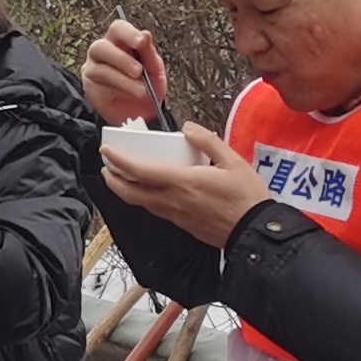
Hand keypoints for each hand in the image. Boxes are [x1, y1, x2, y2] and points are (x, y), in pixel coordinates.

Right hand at [83, 18, 170, 124]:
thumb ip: (149, 55)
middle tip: (139, 71)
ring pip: (99, 68)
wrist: (141, 112)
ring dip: (122, 79)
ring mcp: (93, 69)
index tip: (141, 43)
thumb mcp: (155, 71)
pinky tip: (129, 95)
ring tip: (141, 90)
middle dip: (121, 59)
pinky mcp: (90, 87)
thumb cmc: (147, 86)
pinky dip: (118, 90)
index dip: (128, 33)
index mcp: (120, 42)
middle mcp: (102, 52)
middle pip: (100, 46)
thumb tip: (146, 34)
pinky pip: (99, 87)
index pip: (118, 28)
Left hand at [98, 121, 268, 245]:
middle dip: (113, 180)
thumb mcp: (232, 160)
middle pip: (131, 192)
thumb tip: (188, 128)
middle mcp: (172, 201)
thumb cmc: (246, 196)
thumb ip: (207, 141)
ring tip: (123, 177)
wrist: (254, 232)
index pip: (140, 171)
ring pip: (141, 203)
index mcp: (182, 182)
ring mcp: (175, 216)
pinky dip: (144, 199)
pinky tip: (150, 191)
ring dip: (126, 190)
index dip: (119, 161)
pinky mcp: (181, 225)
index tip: (106, 151)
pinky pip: (155, 210)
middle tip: (107, 167)